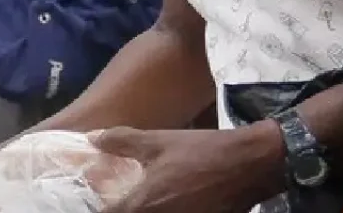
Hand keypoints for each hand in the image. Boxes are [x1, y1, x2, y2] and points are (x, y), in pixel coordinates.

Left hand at [95, 124, 285, 212]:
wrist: (248, 164)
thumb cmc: (201, 151)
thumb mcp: (160, 141)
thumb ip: (123, 141)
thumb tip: (93, 138)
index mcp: (140, 206)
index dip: (99, 208)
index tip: (99, 199)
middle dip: (121, 209)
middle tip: (120, 198)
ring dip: (143, 210)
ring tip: (145, 198)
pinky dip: (164, 210)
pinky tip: (167, 199)